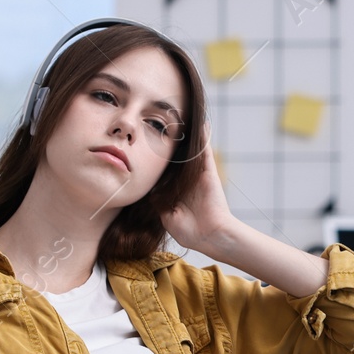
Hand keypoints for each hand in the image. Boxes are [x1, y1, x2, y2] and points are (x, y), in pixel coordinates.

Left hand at [161, 121, 237, 253]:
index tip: (144, 146)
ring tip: (180, 117)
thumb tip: (148, 189)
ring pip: (190, 151)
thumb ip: (157, 201)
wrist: (210, 235)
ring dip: (187, 136)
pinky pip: (205, 152)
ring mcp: (198, 175)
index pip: (164, 171)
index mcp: (176, 190)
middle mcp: (186, 180)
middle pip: (176, 157)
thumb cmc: (190, 231)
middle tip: (160, 124)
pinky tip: (202, 124)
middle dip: (171, 143)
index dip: (157, 160)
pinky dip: (204, 138)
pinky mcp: (208, 172)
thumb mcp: (166, 216)